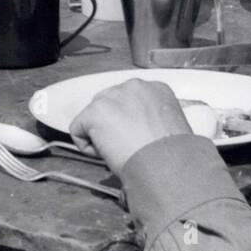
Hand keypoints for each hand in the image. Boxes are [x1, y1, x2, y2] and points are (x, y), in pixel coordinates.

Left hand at [70, 78, 192, 176]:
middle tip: (124, 147)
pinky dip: (87, 147)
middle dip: (111, 125)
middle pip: (108, 104)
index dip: (129, 123)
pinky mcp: (95, 111)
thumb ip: (154, 121)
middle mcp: (134, 86)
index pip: (129, 101)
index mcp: (156, 89)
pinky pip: (78, 130)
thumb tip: (141, 132)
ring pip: (93, 116)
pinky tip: (107, 155)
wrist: (166, 164)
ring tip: (120, 152)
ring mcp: (112, 96)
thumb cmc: (173, 155)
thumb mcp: (170, 129)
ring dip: (101, 135)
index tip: (136, 139)